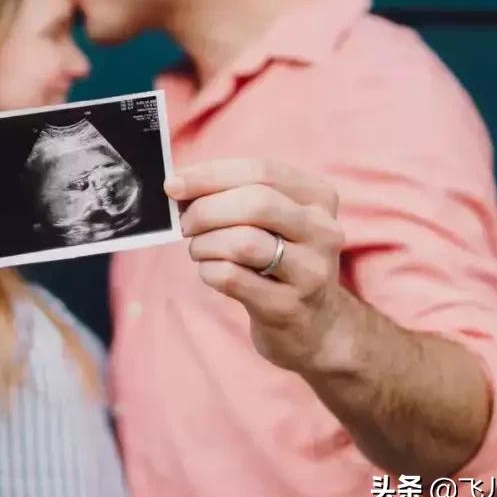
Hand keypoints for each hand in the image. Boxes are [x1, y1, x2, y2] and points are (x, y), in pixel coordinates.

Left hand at [166, 159, 348, 372]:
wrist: (314, 325)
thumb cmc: (279, 259)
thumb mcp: (273, 221)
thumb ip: (234, 194)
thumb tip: (178, 184)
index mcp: (318, 197)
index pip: (261, 171)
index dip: (210, 175)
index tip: (173, 184)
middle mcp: (323, 231)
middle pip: (255, 204)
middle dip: (206, 210)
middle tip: (185, 224)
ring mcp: (310, 272)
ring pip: (243, 242)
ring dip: (205, 243)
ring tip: (199, 250)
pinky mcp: (288, 306)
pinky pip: (232, 278)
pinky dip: (208, 270)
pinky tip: (210, 272)